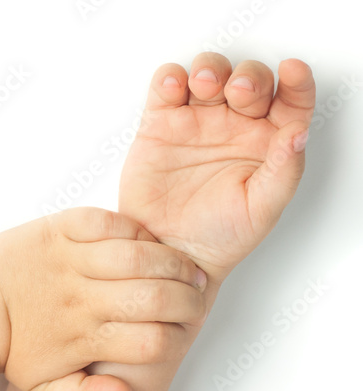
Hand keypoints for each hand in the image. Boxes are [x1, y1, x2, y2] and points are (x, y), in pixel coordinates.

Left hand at [0, 207, 206, 390]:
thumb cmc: (14, 345)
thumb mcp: (43, 388)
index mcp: (82, 338)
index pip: (151, 342)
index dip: (178, 337)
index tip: (184, 330)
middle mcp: (81, 298)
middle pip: (155, 297)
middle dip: (189, 299)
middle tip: (198, 296)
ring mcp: (70, 258)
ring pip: (139, 255)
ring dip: (173, 262)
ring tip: (185, 267)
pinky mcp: (61, 228)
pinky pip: (110, 222)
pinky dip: (136, 230)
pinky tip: (146, 240)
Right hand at [120, 52, 315, 282]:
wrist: (170, 251)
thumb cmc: (218, 237)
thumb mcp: (261, 210)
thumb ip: (284, 171)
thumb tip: (299, 134)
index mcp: (264, 145)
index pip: (290, 102)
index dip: (296, 82)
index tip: (293, 73)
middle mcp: (232, 129)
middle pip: (248, 79)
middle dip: (248, 75)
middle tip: (240, 91)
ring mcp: (196, 124)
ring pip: (207, 74)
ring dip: (209, 68)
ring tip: (206, 85)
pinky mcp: (161, 126)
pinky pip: (165, 88)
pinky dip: (169, 79)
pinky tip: (174, 90)